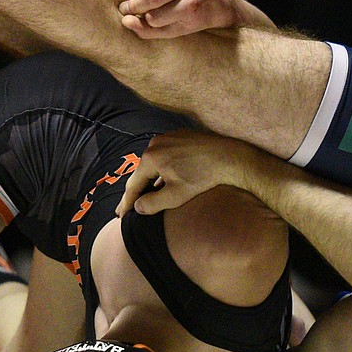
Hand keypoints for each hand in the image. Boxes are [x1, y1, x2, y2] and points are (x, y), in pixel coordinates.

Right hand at [116, 129, 256, 216]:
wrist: (230, 157)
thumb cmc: (204, 178)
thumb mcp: (176, 196)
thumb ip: (152, 203)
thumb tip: (137, 207)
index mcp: (151, 158)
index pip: (133, 184)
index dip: (127, 202)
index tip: (122, 215)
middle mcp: (155, 143)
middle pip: (141, 171)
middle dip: (136, 190)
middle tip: (127, 207)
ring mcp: (168, 137)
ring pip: (153, 162)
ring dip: (149, 178)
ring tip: (144, 194)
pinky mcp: (180, 135)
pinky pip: (165, 154)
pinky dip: (162, 167)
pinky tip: (164, 178)